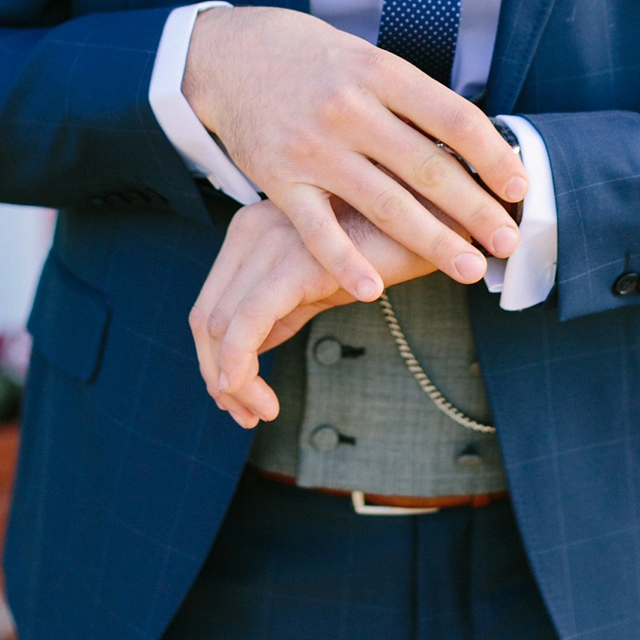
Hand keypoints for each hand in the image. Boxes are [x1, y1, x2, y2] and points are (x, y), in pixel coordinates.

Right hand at [182, 6, 525, 301]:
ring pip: (383, 203)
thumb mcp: (367, 60)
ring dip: (431, 240)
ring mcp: (313, 146)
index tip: (519, 186)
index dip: (492, 154)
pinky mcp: (279, 180)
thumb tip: (475, 145)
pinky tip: (373, 288)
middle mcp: (350, 108)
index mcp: (380, 73)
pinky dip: (345, 261)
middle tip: (508, 240)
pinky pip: (318, 229)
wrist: (232, 55)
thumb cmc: (315, 61)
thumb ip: (411, 101)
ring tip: (469, 268)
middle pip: (426, 166)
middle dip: (474, 208)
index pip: (452, 117)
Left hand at [190, 196, 435, 428]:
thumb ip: (279, 311)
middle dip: (219, 377)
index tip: (240, 399)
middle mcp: (250, 230)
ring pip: (221, 328)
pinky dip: (243, 369)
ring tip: (262, 412)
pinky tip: (264, 402)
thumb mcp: (318, 284)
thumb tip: (249, 356)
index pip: (210, 306)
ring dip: (235, 384)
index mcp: (249, 232)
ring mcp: (269, 242)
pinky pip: (248, 323)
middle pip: (206, 319)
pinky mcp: (294, 261)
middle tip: (248, 415)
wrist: (433, 223)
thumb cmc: (381, 251)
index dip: (215, 361)